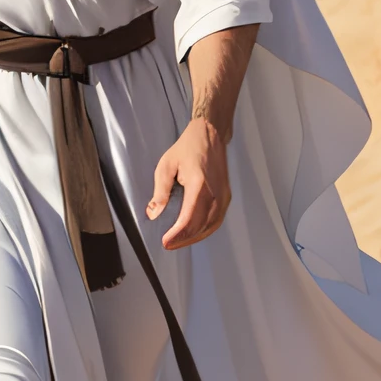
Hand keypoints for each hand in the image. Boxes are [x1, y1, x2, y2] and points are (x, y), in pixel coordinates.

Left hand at [146, 119, 229, 250]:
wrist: (210, 135)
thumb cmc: (187, 148)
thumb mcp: (166, 165)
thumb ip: (160, 191)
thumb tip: (154, 213)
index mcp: (198, 184)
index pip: (189, 217)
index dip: (177, 234)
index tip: (166, 241)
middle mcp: (214, 192)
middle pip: (200, 225)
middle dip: (183, 239)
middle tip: (168, 245)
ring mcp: (223, 195)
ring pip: (210, 226)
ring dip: (194, 237)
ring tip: (179, 242)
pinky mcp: (226, 196)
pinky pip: (217, 220)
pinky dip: (206, 230)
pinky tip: (194, 234)